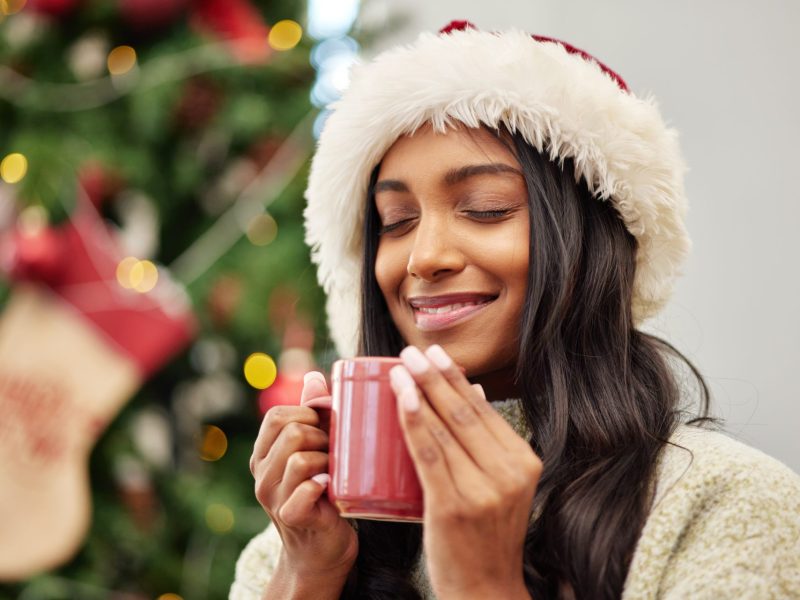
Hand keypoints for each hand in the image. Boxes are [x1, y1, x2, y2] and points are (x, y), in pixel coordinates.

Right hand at [250, 372, 357, 584]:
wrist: (321, 549)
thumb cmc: (323, 493)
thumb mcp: (314, 450)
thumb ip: (311, 415)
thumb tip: (313, 375)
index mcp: (264, 453)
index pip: (278, 415)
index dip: (310, 413)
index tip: (329, 427)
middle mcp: (261, 474)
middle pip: (292, 432)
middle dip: (323, 436)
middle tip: (336, 452)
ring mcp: (272, 498)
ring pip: (300, 458)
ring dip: (329, 461)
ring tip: (337, 472)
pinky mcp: (290, 517)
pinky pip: (305, 490)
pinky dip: (323, 486)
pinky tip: (332, 489)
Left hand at [389, 345, 540, 599]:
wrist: (484, 590)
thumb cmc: (485, 535)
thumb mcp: (501, 485)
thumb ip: (488, 442)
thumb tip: (473, 391)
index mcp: (524, 462)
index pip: (484, 410)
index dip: (455, 378)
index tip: (435, 354)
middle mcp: (509, 473)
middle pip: (465, 413)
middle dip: (435, 377)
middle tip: (412, 351)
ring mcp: (483, 490)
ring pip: (445, 430)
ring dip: (419, 393)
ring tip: (399, 369)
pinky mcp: (454, 506)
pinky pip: (429, 455)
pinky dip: (413, 423)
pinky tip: (401, 401)